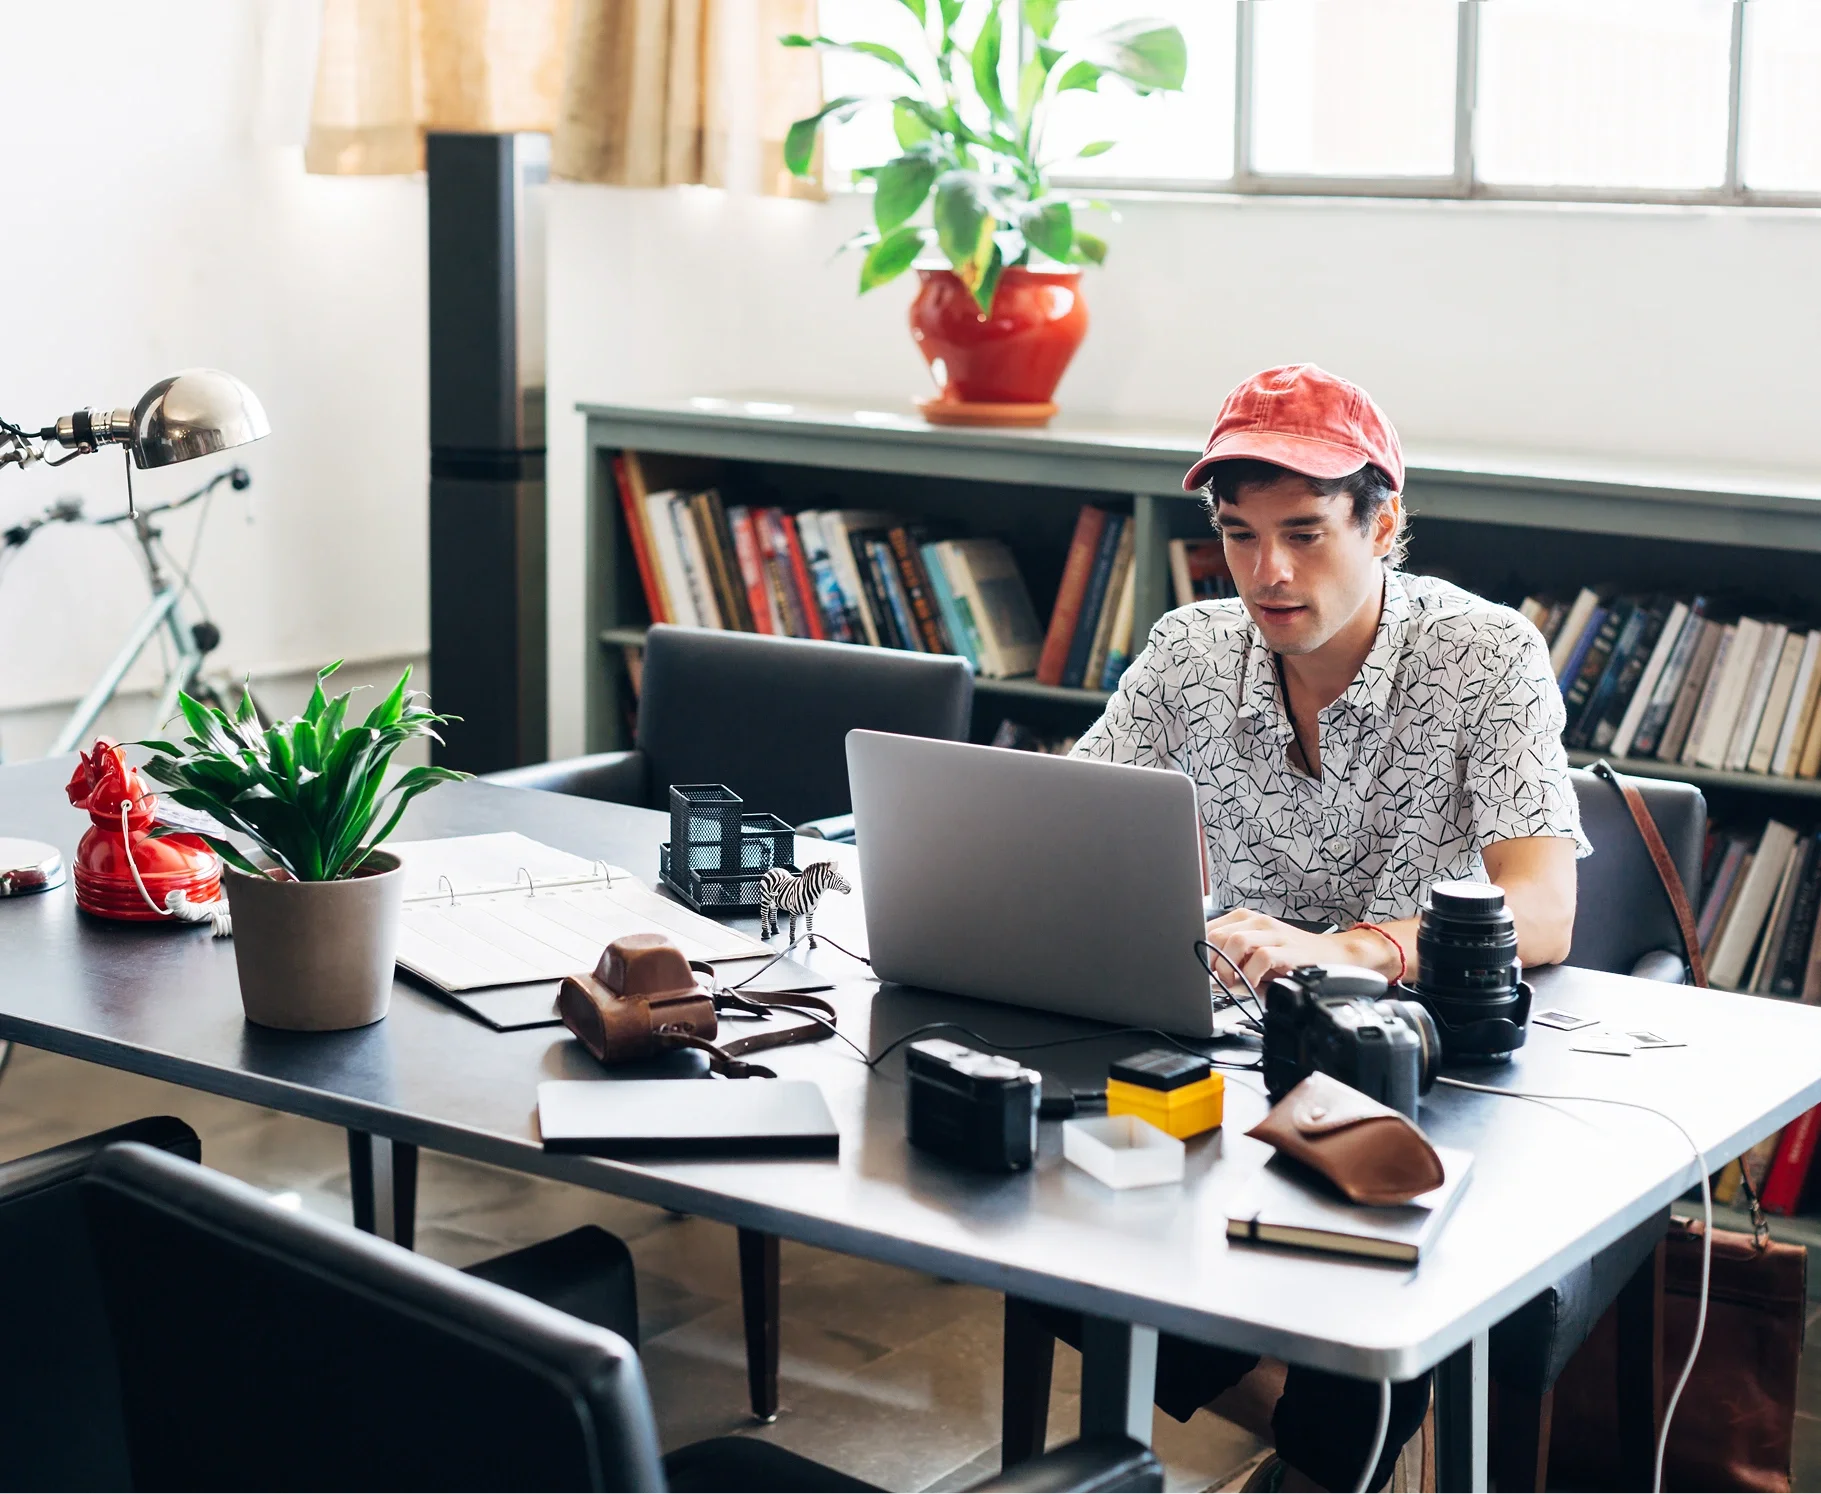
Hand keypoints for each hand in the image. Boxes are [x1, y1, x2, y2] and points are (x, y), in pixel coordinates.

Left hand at [1203, 909, 1386, 992]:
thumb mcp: (1255, 953)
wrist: (1331, 955)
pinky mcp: (1287, 948)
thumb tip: (1203, 976)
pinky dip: (1251, 974)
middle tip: (1219, 980)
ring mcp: (1273, 932)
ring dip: (1229, 967)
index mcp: (1244, 918)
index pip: (1206, 928)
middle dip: (1212, 961)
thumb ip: (1230, 959)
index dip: (1197, 950)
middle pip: (1217, 935)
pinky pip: (1260, 957)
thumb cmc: (1289, 957)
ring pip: (1235, 941)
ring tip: (1235, 981)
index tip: (1197, 969)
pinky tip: (1254, 982)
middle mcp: (1256, 920)